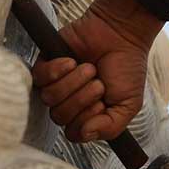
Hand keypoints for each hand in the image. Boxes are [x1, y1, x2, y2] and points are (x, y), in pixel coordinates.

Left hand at [32, 0, 162, 142]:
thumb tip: (85, 134)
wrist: (122, 34)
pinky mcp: (46, 63)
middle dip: (81, 99)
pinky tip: (72, 61)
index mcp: (87, 114)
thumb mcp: (129, 104)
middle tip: (98, 83)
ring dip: (73, 82)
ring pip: (49, 98)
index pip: (73, 132)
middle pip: (59, 116)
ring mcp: (57, 83)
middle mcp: (69, 101)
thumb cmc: (127, 68)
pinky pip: (40, 77)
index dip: (86, 120)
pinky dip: (58, 70)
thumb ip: (111, 127)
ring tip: (89, 68)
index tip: (102, 104)